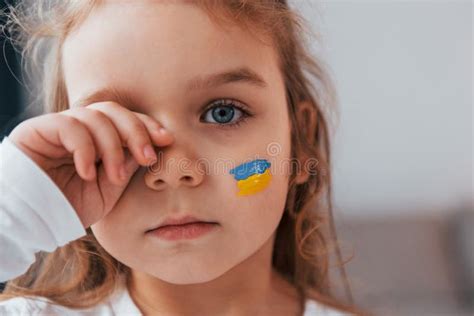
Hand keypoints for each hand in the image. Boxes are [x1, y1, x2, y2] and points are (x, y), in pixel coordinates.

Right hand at [8, 102, 173, 228]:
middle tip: (148, 158)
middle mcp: (78, 129)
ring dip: (113, 147)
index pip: (124, 119)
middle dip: (137, 131)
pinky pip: (70, 126)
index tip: (167, 141)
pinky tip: (86, 173)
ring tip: (113, 177)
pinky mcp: (38, 130)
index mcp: (95, 140)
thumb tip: (147, 146)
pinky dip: (85, 149)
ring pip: (95, 116)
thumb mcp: (107, 190)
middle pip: (113, 110)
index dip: (147, 125)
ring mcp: (58, 127)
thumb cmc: (67, 208)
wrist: (28, 223)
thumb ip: (125, 165)